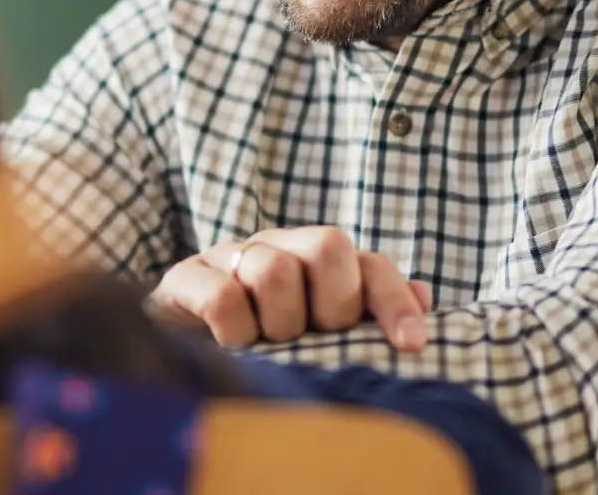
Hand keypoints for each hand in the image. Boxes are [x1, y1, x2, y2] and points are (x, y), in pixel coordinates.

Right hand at [148, 225, 434, 352]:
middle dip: (331, 306)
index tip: (412, 345)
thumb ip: (369, 315)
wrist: (175, 351)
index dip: (393, 302)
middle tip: (311, 339)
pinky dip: (235, 332)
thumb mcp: (319, 339)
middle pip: (327, 246)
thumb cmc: (260, 349)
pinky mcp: (184, 278)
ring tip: (265, 346)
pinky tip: (231, 349)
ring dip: (278, 324)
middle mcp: (276, 248)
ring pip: (275, 270)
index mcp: (315, 262)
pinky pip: (223, 296)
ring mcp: (229, 257)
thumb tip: (423, 297)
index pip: (369, 264)